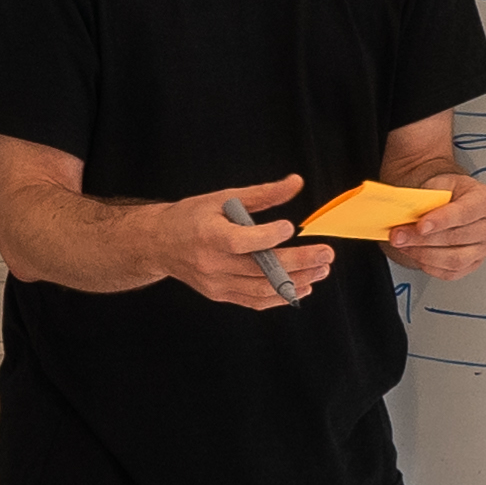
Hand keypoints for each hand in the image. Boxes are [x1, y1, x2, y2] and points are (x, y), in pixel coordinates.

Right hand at [157, 175, 334, 310]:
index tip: (291, 227)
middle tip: (325, 254)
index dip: (268, 237)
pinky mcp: (220, 295)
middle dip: (298, 263)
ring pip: (262, 290)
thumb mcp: (222, 197)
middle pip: (259, 269)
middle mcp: (211, 264)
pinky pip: (255, 301)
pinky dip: (281, 297)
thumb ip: (262, 194)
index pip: (240, 242)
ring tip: (321, 270)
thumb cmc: (191, 216)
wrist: (159, 244)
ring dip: (297, 282)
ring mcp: (216, 284)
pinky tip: (303, 286)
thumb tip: (295, 183)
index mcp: (207, 236)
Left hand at [384, 172, 485, 281]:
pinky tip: (415, 254)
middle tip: (399, 235)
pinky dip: (429, 266)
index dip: (441, 220)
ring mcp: (484, 248)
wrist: (451, 202)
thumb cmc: (449, 193)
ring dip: (423, 254)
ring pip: (454, 259)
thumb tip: (405, 211)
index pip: (465, 213)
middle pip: (457, 238)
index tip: (421, 225)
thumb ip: (426, 198)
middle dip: (423, 239)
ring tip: (404, 245)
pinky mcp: (473, 264)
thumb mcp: (439, 185)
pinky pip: (450, 273)